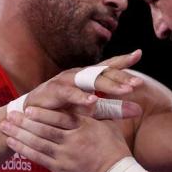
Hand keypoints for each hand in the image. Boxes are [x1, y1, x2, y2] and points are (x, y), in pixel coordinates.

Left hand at [1, 112, 130, 171]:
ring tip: (5, 127)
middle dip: (25, 122)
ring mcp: (66, 156)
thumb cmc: (115, 150)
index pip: (61, 118)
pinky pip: (39, 158)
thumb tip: (98, 97)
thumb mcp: (110, 126)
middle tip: (9, 115)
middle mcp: (74, 141)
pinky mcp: (61, 170)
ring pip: (38, 143)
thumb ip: (98, 113)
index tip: (28, 108)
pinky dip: (24, 150)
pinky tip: (13, 143)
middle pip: (45, 129)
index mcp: (85, 128)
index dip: (43, 113)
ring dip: (19, 134)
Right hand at [23, 49, 143, 116]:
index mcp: (88, 77)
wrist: (33, 118)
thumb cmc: (65, 111)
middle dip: (121, 77)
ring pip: (89, 80)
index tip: (138, 54)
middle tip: (138, 84)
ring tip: (125, 91)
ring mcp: (65, 80)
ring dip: (108, 85)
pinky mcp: (53, 91)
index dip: (123, 60)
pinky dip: (81, 97)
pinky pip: (69, 93)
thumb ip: (114, 110)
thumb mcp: (93, 111)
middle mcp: (78, 75)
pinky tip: (93, 102)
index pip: (108, 66)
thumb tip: (139, 110)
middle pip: (103, 72)